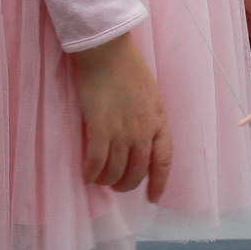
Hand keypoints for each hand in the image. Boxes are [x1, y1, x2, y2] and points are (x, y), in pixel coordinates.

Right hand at [73, 32, 171, 201]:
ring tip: (100, 180)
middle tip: (117, 186)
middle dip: (127, 184)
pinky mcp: (100, 127)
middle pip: (138, 170)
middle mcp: (144, 131)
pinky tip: (86, 175)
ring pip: (115, 170)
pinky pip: (96, 161)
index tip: (153, 198)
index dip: (159, 183)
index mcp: (159, 121)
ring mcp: (122, 131)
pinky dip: (91, 172)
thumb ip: (148, 119)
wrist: (109, 51)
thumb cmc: (128, 67)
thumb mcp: (151, 95)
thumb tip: (141, 140)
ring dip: (107, 180)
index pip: (163, 161)